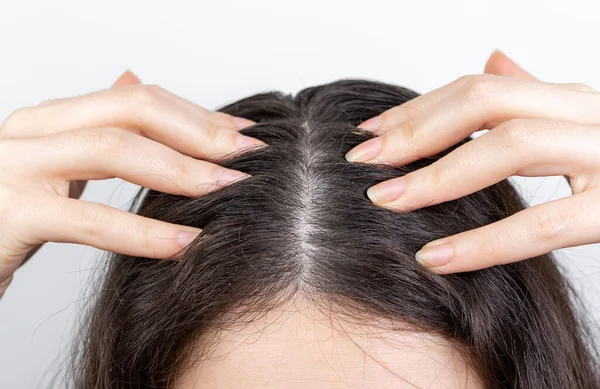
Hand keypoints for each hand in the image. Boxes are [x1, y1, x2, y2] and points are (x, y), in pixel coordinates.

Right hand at [0, 70, 263, 298]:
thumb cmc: (8, 216)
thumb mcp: (54, 166)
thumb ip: (93, 128)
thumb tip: (132, 80)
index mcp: (49, 120)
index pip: (136, 101)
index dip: (195, 115)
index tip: (241, 135)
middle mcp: (30, 131)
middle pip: (129, 110)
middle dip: (197, 132)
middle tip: (247, 154)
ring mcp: (13, 168)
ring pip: (110, 148)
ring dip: (180, 168)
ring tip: (227, 187)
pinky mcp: (6, 215)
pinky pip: (87, 219)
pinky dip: (142, 232)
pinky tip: (185, 242)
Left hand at [345, 50, 599, 273]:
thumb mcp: (582, 122)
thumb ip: (535, 94)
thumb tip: (491, 57)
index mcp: (572, 99)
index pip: (480, 89)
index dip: (418, 109)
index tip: (369, 133)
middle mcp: (590, 115)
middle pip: (488, 102)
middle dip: (417, 130)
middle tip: (364, 160)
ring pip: (512, 147)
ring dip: (439, 175)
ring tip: (387, 201)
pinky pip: (544, 223)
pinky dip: (482, 243)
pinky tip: (436, 257)